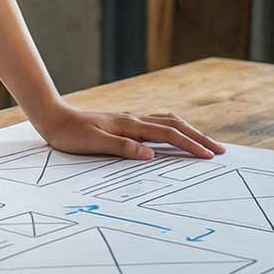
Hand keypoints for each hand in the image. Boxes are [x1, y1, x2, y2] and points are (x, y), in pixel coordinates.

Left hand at [34, 103, 225, 159]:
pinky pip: (157, 122)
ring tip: (205, 142)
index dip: (191, 145)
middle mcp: (134, 119)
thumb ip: (122, 148)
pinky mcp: (125, 123)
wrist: (53, 117)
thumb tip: (151, 155)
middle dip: (199, 137)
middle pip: (175, 125)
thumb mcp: (93, 144)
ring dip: (189, 130)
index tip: (210, 155)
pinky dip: (173, 127)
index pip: (168, 134)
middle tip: (220, 150)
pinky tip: (175, 132)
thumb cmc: (71, 134)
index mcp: (130, 125)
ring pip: (168, 120)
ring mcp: (130, 120)